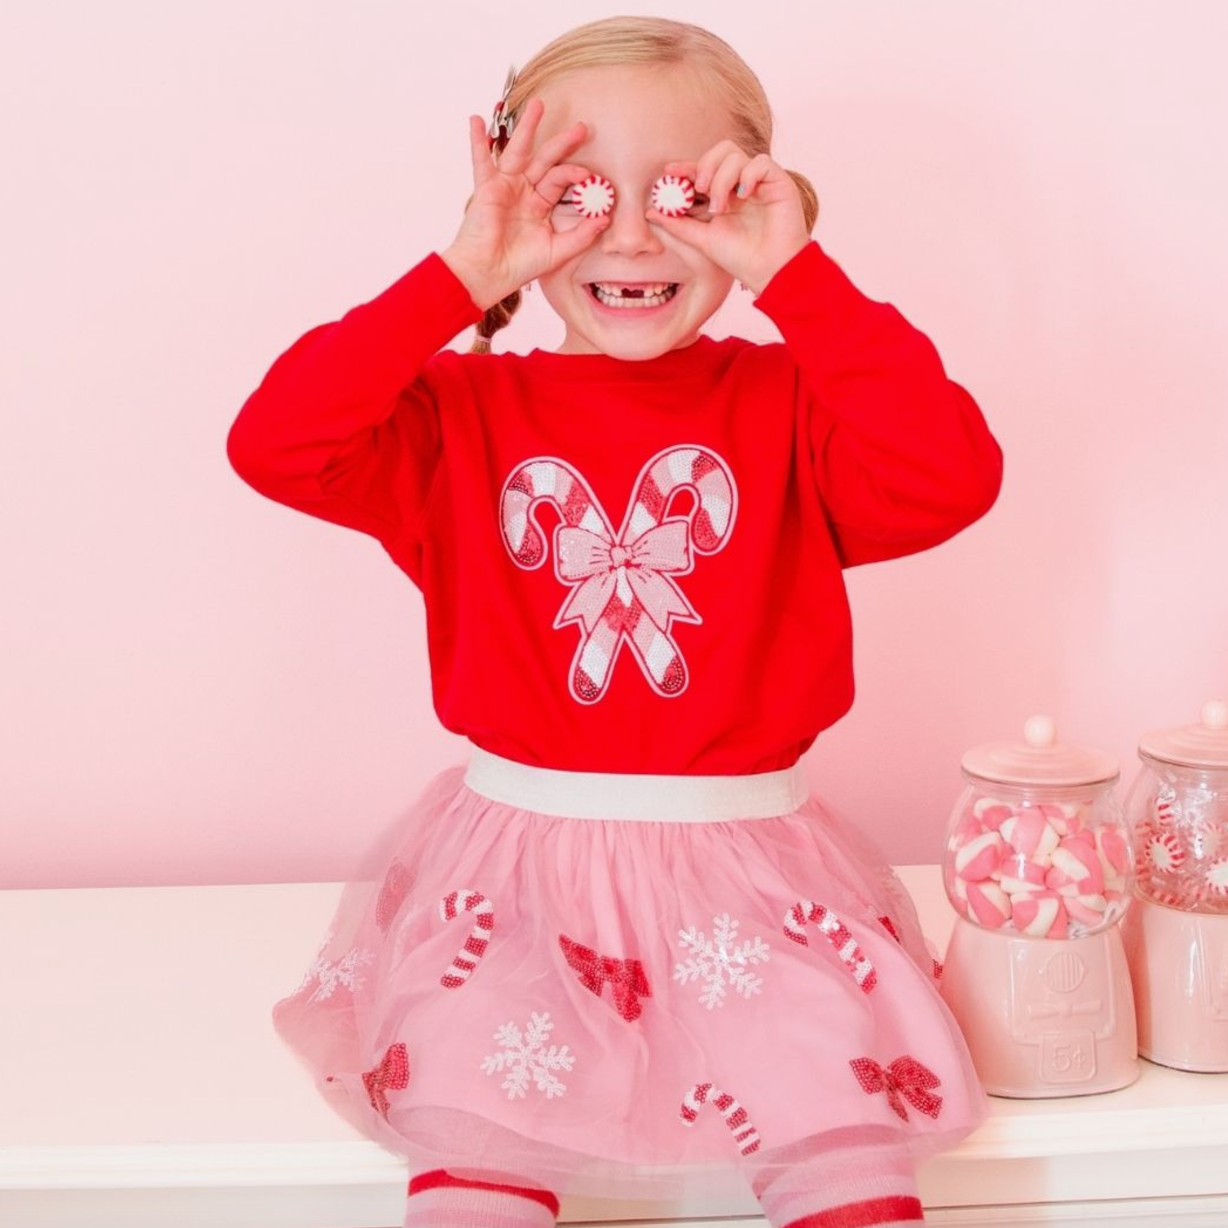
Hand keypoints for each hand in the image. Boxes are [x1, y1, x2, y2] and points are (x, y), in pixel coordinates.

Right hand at [441, 98, 609, 309]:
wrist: (489, 275)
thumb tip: (605, 219)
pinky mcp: (487, 188)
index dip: (576, 176)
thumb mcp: (557, 251)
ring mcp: (505, 187)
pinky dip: (477, 140)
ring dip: (527, 127)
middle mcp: (523, 192)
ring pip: (518, 151)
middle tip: (582, 127)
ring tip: (538, 104)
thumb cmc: (519, 267)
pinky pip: (481, 160)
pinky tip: (476, 119)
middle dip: (563, 142)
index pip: (561, 180)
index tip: (591, 177)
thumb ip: (581, 236)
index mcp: (540, 205)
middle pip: (545, 159)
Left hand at [646, 142, 811, 295]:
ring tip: (721, 207)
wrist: (769, 271)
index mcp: (724, 194)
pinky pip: (761, 162)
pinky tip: (743, 195)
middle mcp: (741, 184)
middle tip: (699, 188)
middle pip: (721, 151)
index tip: (669, 171)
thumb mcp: (702, 239)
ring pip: (736, 155)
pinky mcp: (779, 181)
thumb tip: (650, 212)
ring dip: (723, 177)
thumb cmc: (740, 258)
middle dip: (705, 166)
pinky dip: (749, 174)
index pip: (704, 170)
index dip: (686, 167)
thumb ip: (678, 224)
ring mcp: (760, 182)